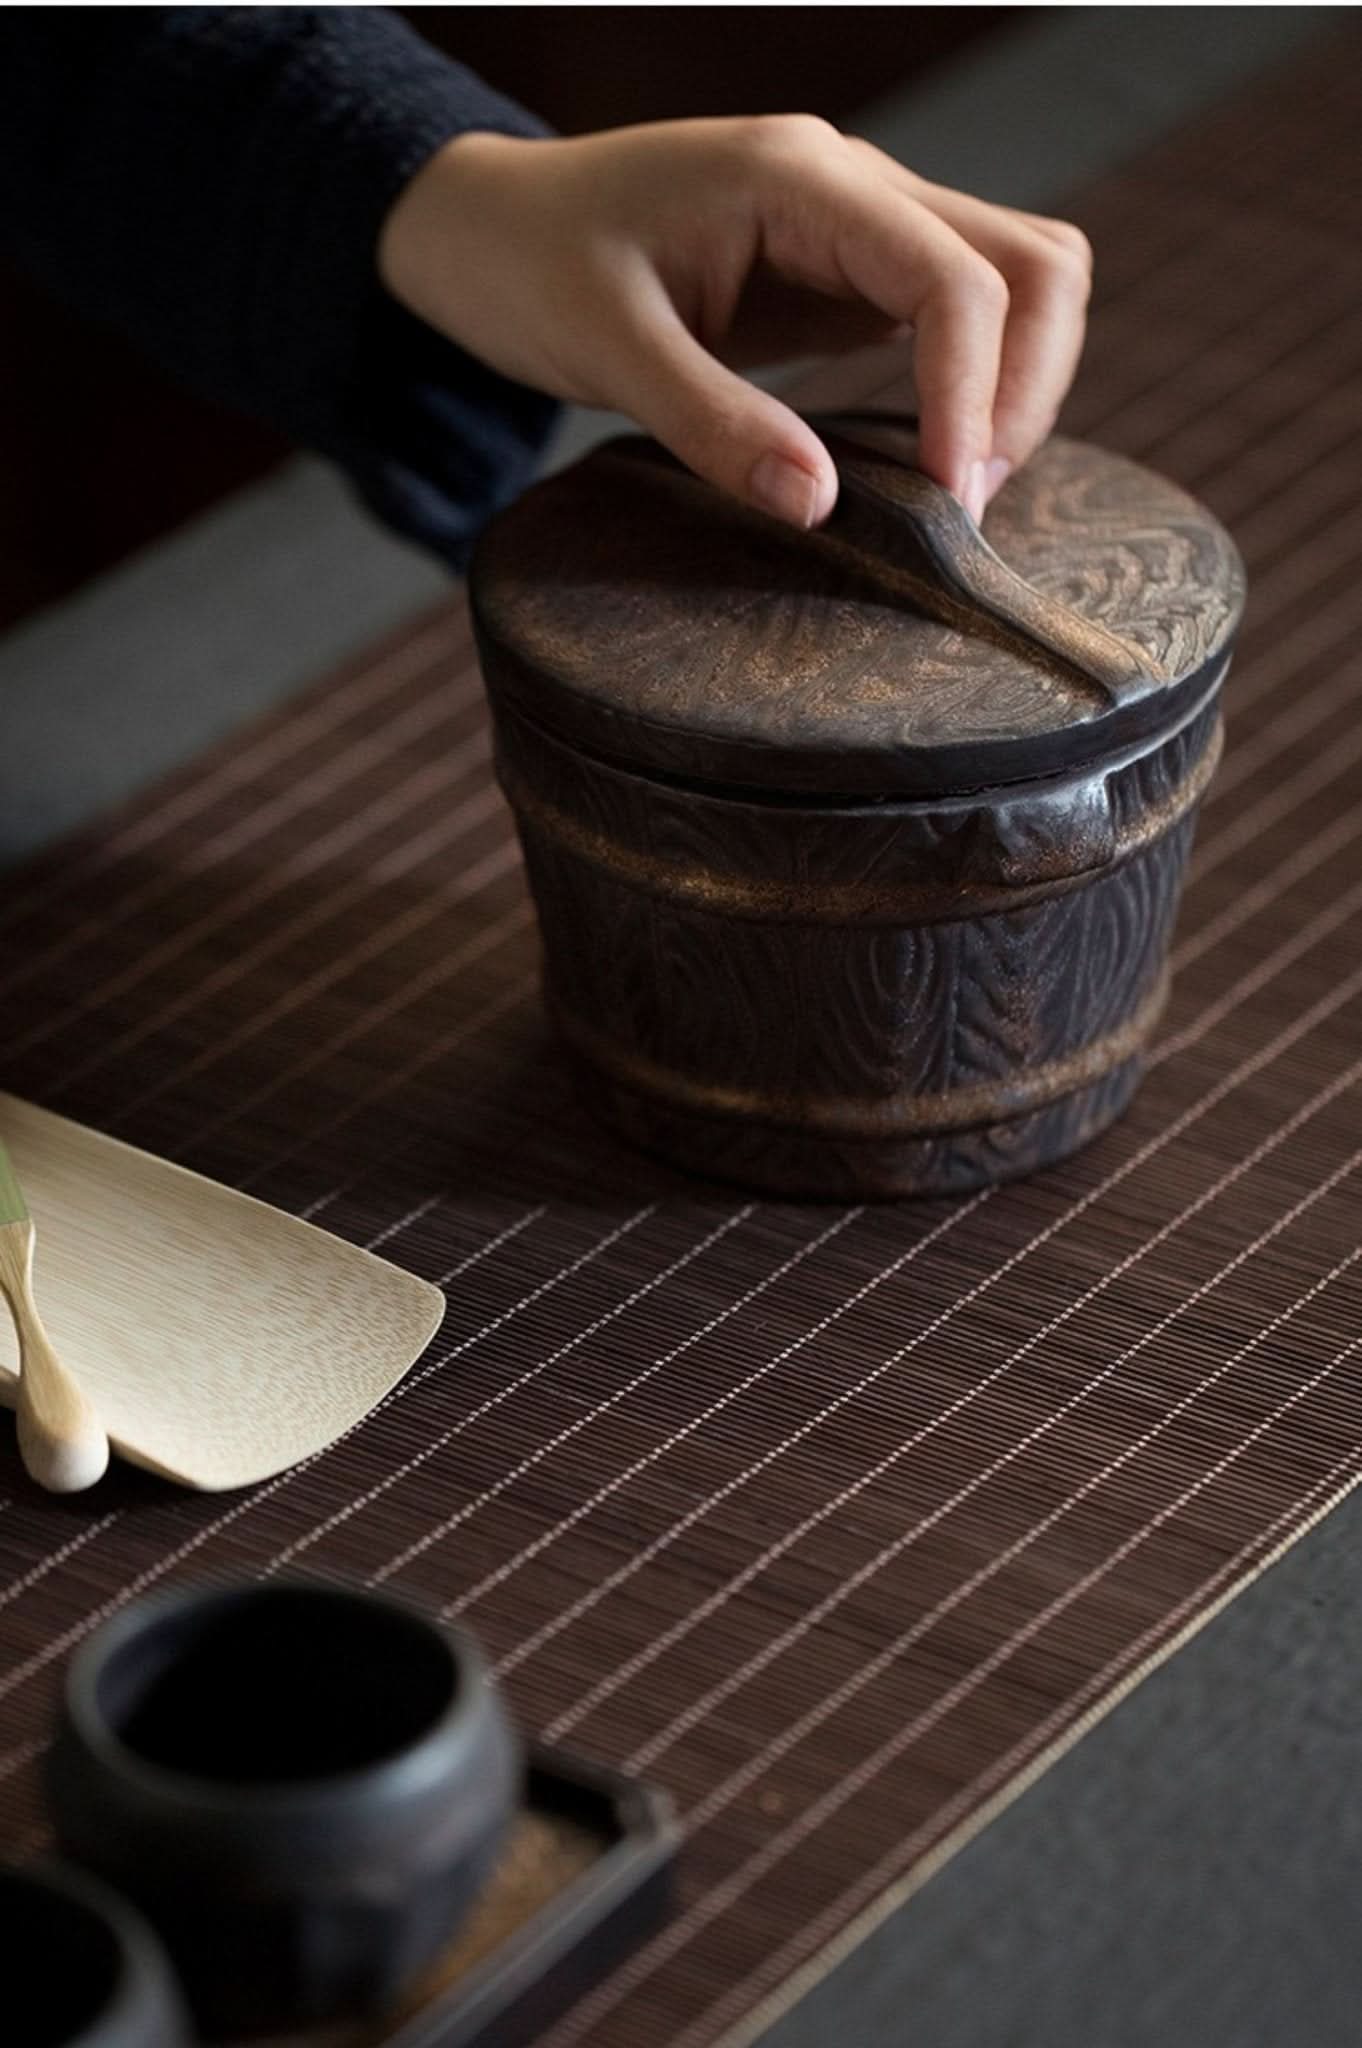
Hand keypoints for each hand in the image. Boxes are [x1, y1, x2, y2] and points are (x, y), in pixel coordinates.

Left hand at [378, 115, 1090, 527]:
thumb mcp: (607, 350)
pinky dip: (975, 386)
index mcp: (798, 177)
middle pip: (1032, 261)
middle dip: (1026, 387)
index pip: (954, 276)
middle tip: (963, 502)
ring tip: (955, 488)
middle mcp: (853, 184)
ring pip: (1019, 280)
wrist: (490, 228)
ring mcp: (862, 225)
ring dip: (1018, 385)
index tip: (947, 497)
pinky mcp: (851, 273)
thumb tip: (821, 506)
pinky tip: (930, 462)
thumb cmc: (532, 266)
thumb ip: (713, 424)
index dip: (973, 393)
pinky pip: (961, 315)